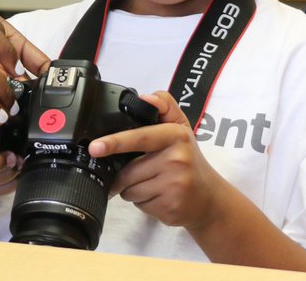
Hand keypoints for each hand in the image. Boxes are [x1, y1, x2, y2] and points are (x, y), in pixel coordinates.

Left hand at [89, 91, 227, 228]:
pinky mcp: (170, 207)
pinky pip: (139, 204)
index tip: (96, 147)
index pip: (141, 137)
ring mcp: (174, 185)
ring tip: (151, 184)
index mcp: (176, 136)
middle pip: (128, 171)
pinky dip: (142, 202)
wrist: (209, 198)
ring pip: (130, 189)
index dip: (116, 142)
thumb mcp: (181, 127)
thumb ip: (164, 105)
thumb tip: (145, 97)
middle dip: (123, 175)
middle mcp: (177, 159)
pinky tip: (157, 196)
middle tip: (134, 173)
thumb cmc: (189, 160)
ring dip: (133, 189)